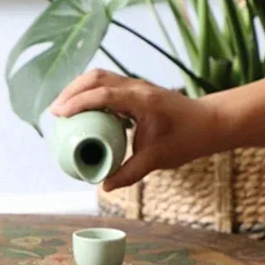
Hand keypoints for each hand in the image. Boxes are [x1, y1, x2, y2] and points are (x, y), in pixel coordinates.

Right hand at [50, 70, 221, 190]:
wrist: (208, 123)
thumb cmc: (186, 139)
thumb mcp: (156, 160)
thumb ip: (129, 174)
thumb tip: (104, 186)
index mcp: (142, 100)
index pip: (104, 95)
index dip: (79, 103)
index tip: (60, 115)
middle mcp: (137, 87)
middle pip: (96, 78)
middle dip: (71, 92)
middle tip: (55, 112)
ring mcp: (136, 85)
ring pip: (100, 78)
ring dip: (78, 90)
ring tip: (62, 110)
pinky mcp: (135, 90)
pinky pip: (107, 85)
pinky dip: (90, 94)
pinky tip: (81, 110)